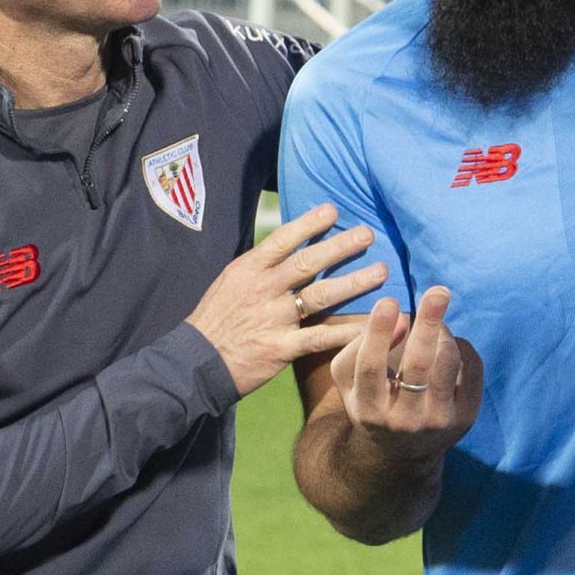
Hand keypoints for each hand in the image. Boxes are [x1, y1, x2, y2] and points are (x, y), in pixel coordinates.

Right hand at [186, 203, 387, 397]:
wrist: (193, 363)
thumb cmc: (214, 320)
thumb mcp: (230, 282)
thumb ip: (260, 267)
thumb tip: (289, 245)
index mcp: (248, 270)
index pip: (282, 240)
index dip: (309, 223)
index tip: (333, 210)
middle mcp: (262, 290)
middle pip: (307, 263)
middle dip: (340, 246)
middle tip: (367, 234)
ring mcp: (272, 319)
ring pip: (320, 295)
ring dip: (353, 282)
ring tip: (381, 271)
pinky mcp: (280, 348)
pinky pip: (318, 338)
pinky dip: (344, 332)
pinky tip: (368, 326)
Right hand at [329, 286, 482, 463]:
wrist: (400, 456)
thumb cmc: (371, 401)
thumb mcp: (349, 380)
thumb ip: (359, 345)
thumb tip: (398, 318)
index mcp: (369, 409)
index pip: (370, 368)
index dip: (378, 333)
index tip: (389, 301)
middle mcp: (404, 420)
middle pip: (418, 365)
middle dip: (428, 323)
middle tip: (438, 292)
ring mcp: (438, 421)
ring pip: (448, 363)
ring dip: (443, 331)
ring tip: (435, 322)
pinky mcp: (466, 417)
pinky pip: (472, 369)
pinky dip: (463, 346)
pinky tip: (450, 342)